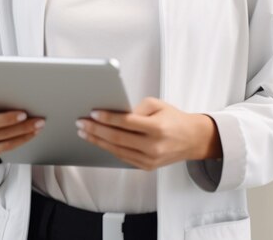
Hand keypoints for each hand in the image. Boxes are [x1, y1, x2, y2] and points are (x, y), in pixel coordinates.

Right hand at [0, 96, 44, 174]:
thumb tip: (19, 94)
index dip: (8, 119)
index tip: (24, 114)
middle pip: (0, 133)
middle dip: (22, 127)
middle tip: (39, 120)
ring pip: (6, 142)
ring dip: (25, 134)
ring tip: (38, 126)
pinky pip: (6, 149)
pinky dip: (21, 141)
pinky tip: (31, 134)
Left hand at [75, 97, 220, 170]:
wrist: (191, 139)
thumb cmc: (173, 118)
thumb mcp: (157, 105)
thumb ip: (136, 109)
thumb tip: (114, 114)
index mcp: (157, 128)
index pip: (127, 123)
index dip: (108, 118)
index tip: (93, 113)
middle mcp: (153, 147)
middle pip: (118, 139)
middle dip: (96, 130)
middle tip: (81, 122)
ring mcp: (149, 160)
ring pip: (117, 150)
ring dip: (98, 141)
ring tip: (84, 132)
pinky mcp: (146, 167)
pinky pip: (122, 157)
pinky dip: (108, 149)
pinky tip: (98, 140)